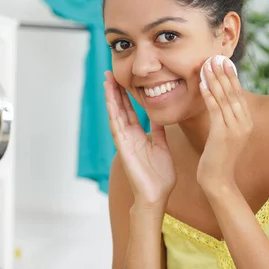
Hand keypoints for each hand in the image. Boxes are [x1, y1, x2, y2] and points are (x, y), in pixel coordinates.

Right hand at [104, 71, 176, 208]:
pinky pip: (117, 129)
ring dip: (111, 98)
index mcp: (137, 135)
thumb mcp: (161, 146)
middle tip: (109, 73)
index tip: (122, 79)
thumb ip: (158, 131)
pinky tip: (110, 102)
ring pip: (115, 115)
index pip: (129, 110)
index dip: (125, 94)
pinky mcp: (124, 149)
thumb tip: (159, 118)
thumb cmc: (159, 175)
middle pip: (119, 109)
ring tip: (107, 81)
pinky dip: (114, 114)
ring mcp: (124, 142)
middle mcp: (128, 136)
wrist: (157, 195)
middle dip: (114, 91)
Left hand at [197, 57, 252, 188]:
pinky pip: (216, 110)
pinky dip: (209, 95)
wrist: (218, 180)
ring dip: (216, 79)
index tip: (223, 61)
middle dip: (224, 73)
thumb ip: (224, 117)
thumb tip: (218, 100)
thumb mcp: (224, 134)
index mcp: (246, 122)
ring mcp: (235, 129)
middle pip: (233, 92)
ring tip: (208, 64)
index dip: (230, 76)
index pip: (238, 94)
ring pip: (225, 98)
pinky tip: (203, 83)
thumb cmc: (217, 157)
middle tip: (216, 56)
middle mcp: (244, 123)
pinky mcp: (223, 134)